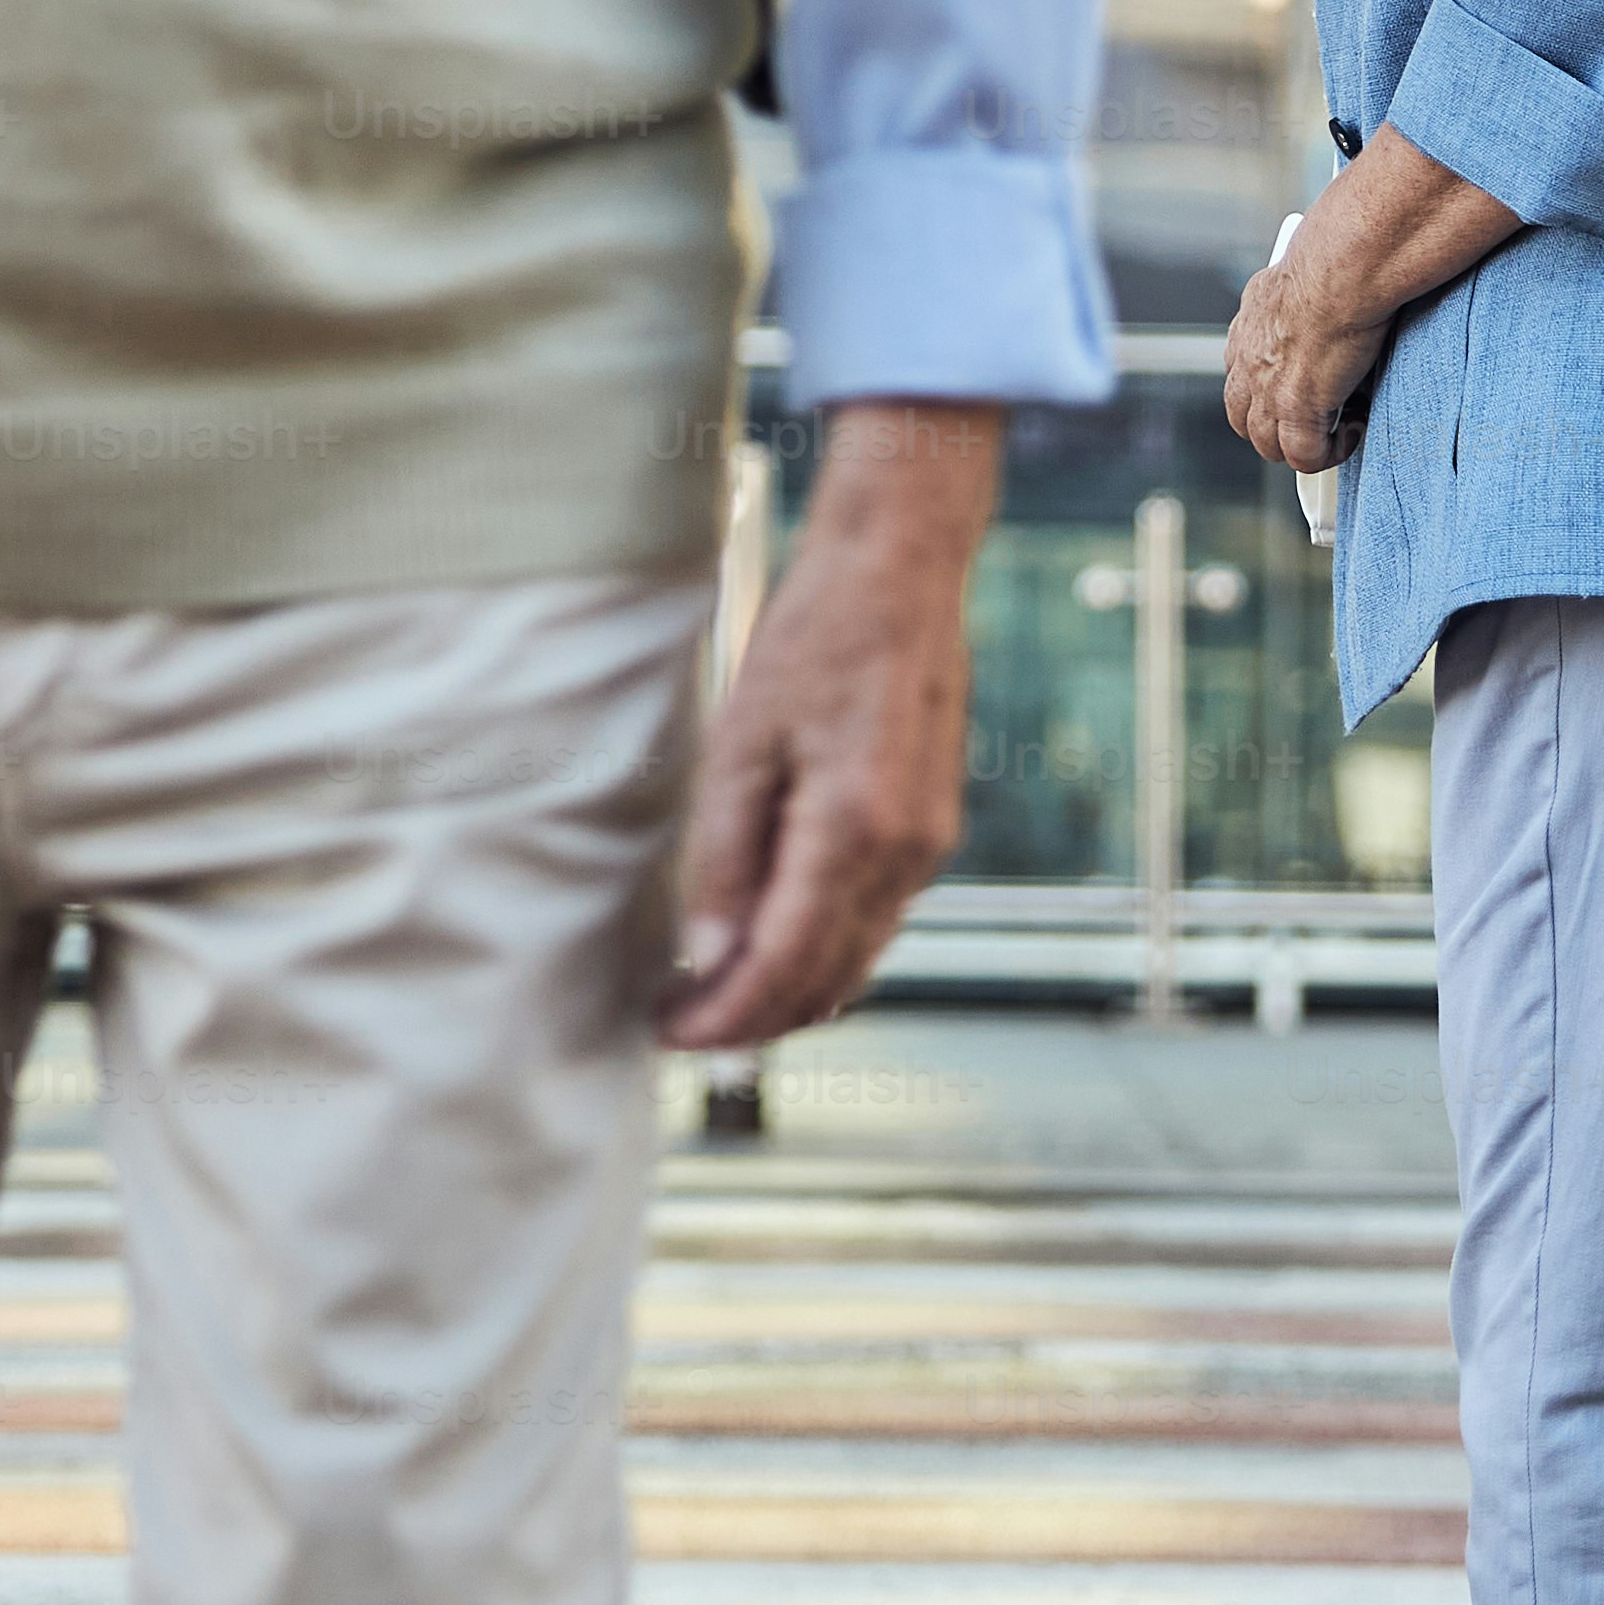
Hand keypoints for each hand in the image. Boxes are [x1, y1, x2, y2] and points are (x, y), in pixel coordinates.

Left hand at [663, 401, 1000, 1049]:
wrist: (900, 572)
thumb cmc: (816, 637)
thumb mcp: (742, 742)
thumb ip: (727, 856)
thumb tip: (711, 956)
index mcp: (854, 832)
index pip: (784, 968)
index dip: (724, 1017)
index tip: (670, 1032)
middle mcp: (906, 854)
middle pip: (828, 981)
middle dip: (753, 1020)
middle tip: (682, 1023)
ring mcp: (929, 845)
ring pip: (859, 960)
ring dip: (790, 991)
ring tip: (716, 991)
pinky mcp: (933, 829)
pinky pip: (878, 919)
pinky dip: (825, 949)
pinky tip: (773, 939)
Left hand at [1219, 218, 1393, 474]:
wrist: (1342, 269)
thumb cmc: (1337, 258)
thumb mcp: (1300, 271)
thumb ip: (1300, 292)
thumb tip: (1324, 290)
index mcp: (1250, 322)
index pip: (1239, 370)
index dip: (1262, 390)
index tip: (1294, 387)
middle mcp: (1249, 358)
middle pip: (1243, 417)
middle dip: (1272, 428)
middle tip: (1311, 422)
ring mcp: (1268, 388)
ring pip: (1269, 444)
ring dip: (1301, 446)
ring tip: (1335, 432)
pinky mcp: (1297, 408)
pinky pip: (1304, 456)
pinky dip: (1329, 453)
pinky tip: (1352, 432)